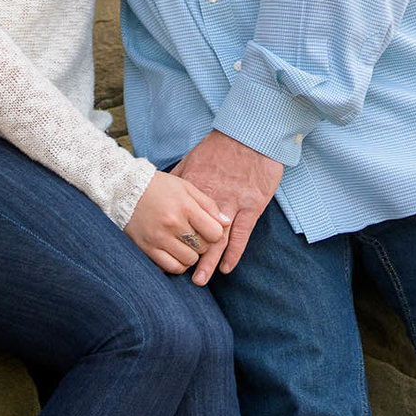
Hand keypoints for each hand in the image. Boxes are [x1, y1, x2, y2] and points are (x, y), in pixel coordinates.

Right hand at [125, 172, 231, 276]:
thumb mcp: (186, 187)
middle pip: (203, 248)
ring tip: (184, 243)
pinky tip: (175, 253)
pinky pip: (171, 267)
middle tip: (195, 235)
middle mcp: (172, 224)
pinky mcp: (147, 248)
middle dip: (203, 243)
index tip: (208, 228)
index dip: (215, 233)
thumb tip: (226, 223)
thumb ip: (208, 205)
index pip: (215, 233)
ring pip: (189, 260)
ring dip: (191, 255)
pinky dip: (178, 264)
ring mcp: (159, 238)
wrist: (124, 189)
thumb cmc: (159, 187)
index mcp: (185, 206)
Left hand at [171, 131, 285, 284]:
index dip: (172, 236)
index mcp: (194, 188)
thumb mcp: (193, 158)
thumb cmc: (222, 146)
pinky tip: (227, 268)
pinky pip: (241, 234)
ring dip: (208, 261)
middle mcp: (210, 199)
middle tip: (178, 274)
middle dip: (187, 254)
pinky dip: (234, 252)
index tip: (164, 251)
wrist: (252, 135)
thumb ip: (179, 177)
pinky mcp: (251, 206)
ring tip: (199, 280)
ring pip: (217, 239)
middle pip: (196, 233)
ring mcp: (232, 204)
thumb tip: (163, 188)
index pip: (180, 218)